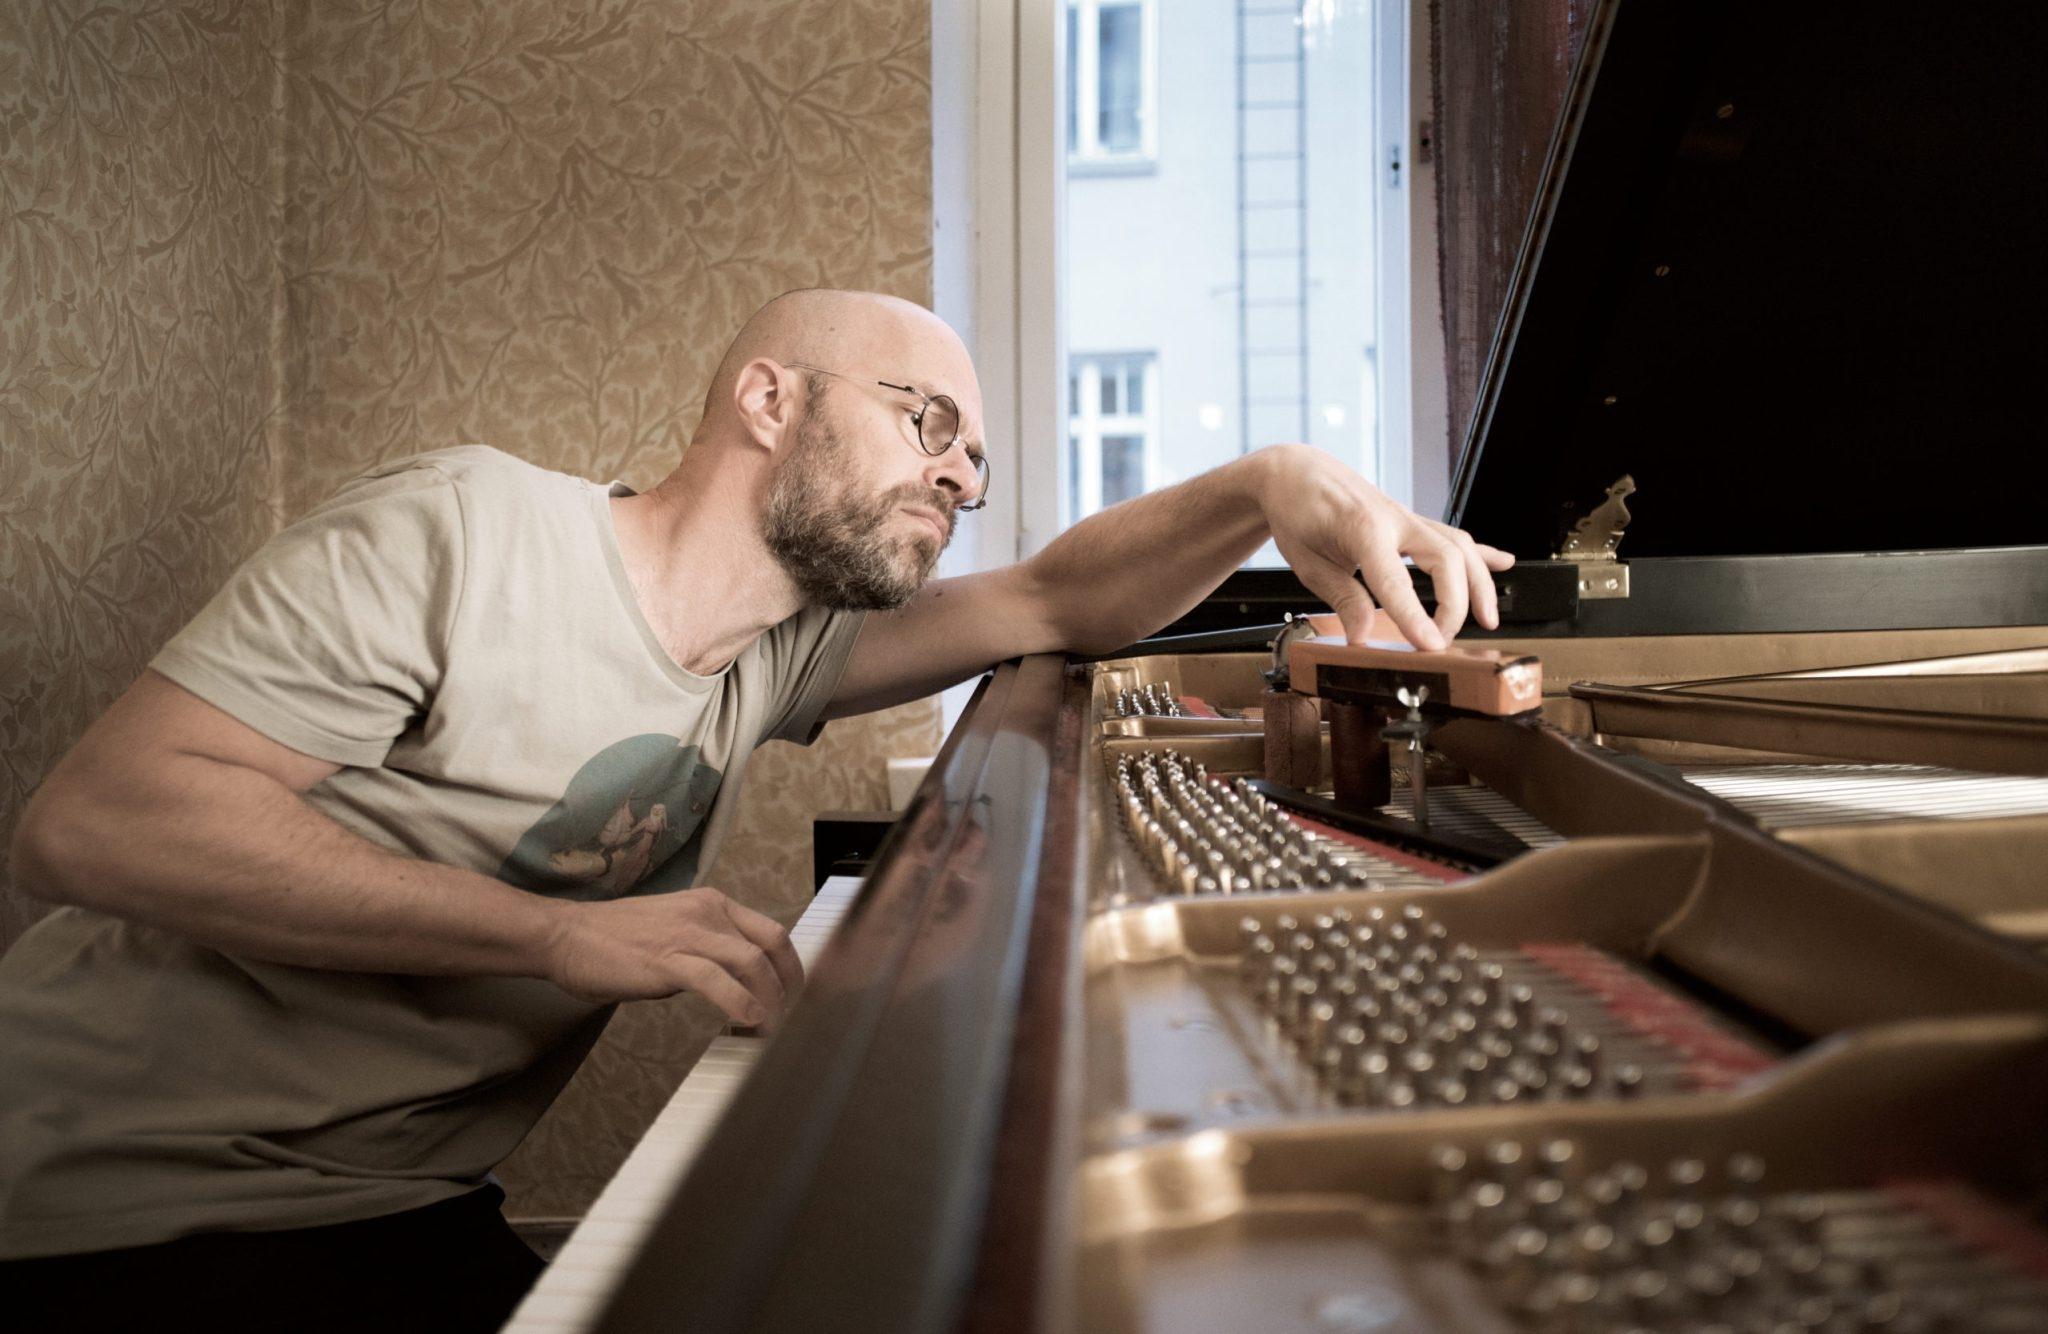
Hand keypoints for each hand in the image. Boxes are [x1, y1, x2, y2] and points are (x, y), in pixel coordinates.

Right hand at [541, 887, 802, 1023]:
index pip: (771, 932)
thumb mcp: (673, 932)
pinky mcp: (667, 960)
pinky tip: (748, 1022)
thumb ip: (706, 949)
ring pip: (752, 962)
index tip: (795, 998)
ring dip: (771, 1000)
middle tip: (793, 1018)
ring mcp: (687, 934)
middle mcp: (707, 913)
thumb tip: (733, 983)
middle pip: (773, 944)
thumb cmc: (614, 939)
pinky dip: (740, 1004)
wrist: (567, 936)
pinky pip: (716, 981)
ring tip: (772, 1030)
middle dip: (792, 985)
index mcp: (712, 904)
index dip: (792, 967)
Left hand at [1257, 444, 1513, 649]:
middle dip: (1455, 604)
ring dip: (1479, 584)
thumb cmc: (1298, 511)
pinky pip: (1454, 535)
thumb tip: (1363, 636)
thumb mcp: (1307, 562)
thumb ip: (1341, 598)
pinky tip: (1503, 564)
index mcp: (1363, 528)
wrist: (1297, 472)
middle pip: (1447, 558)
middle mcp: (1395, 519)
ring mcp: (1408, 518)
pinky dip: (1480, 552)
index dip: (1415, 616)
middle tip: (1443, 642)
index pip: (1396, 580)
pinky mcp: (1412, 520)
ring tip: (1487, 619)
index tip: (1430, 646)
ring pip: (1460, 546)